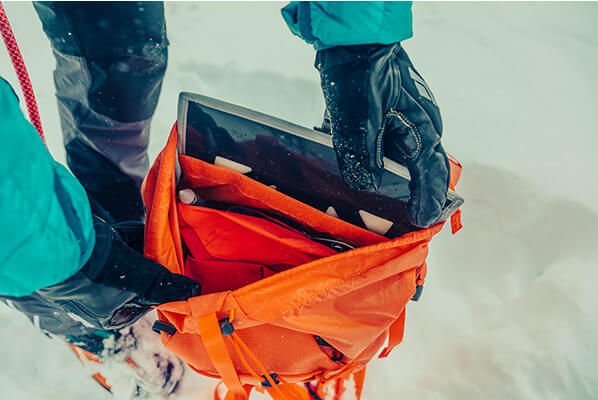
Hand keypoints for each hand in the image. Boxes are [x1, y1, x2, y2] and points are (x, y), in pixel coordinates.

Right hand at [38, 217, 199, 329]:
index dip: (165, 289)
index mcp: (110, 314)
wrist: (64, 244)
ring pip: (134, 259)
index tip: (182, 275)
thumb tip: (194, 292)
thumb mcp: (143, 282)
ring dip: (149, 248)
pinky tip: (149, 228)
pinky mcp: (95, 249)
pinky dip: (135, 236)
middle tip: (176, 253)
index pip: (148, 304)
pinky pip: (124, 243)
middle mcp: (102, 296)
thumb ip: (169, 287)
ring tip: (165, 238)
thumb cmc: (101, 275)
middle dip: (157, 264)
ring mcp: (98, 271)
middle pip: (142, 279)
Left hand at [316, 43, 449, 227]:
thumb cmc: (361, 76)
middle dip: (417, 195)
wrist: (354, 42)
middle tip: (410, 217)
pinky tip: (367, 167)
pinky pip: (393, 146)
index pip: (432, 175)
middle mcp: (422, 127)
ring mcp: (410, 120)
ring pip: (407, 159)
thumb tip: (366, 185)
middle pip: (423, 170)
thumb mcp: (357, 123)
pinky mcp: (394, 115)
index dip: (429, 201)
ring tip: (386, 199)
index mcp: (422, 131)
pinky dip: (384, 160)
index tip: (423, 221)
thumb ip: (361, 158)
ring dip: (398, 179)